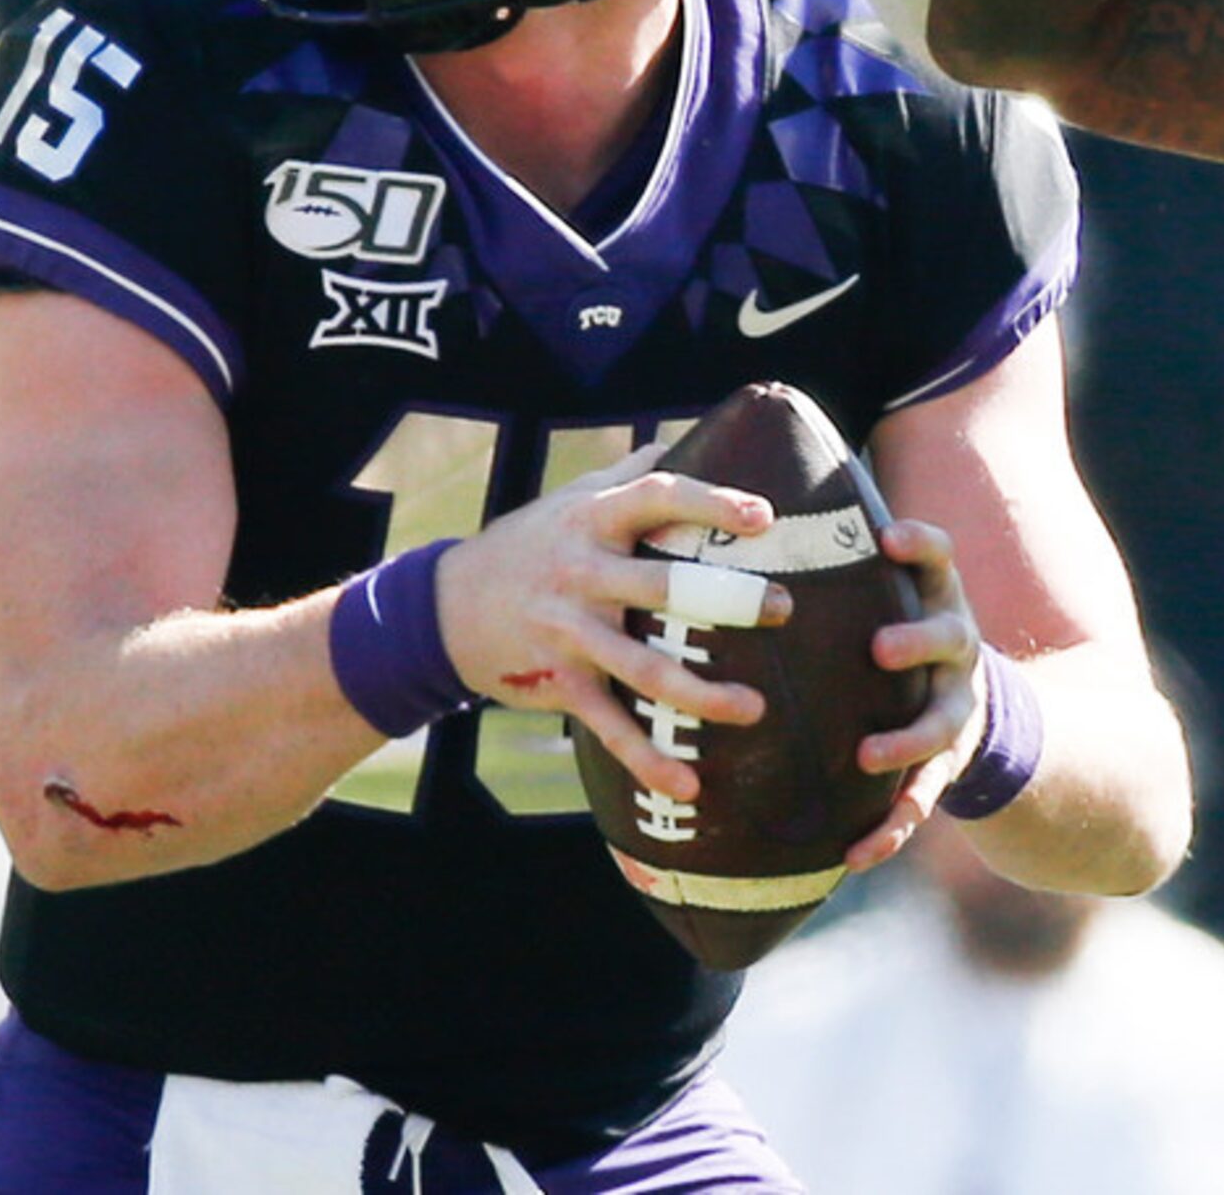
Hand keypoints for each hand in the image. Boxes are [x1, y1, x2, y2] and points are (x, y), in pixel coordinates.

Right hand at [434, 444, 791, 804]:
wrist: (441, 609)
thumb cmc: (531, 542)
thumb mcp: (571, 498)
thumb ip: (631, 473)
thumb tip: (690, 437)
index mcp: (592, 520)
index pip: (656, 498)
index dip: (710, 503)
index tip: (763, 516)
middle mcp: (582, 573)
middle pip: (659, 585)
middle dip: (723, 600)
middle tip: (782, 609)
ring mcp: (569, 632)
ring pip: (640, 668)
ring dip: (698, 694)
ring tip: (754, 710)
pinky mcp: (559, 683)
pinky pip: (608, 726)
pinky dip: (647, 760)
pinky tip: (688, 786)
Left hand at [840, 518, 986, 871]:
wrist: (969, 709)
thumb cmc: (890, 632)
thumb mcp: (882, 593)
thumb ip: (834, 564)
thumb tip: (737, 516)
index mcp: (934, 599)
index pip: (939, 558)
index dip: (920, 544)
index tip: (888, 536)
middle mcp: (955, 648)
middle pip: (949, 637)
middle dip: (917, 642)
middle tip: (880, 648)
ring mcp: (954, 709)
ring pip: (940, 724)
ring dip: (906, 739)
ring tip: (868, 756)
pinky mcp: (944, 766)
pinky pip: (921, 801)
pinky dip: (891, 828)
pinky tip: (855, 855)